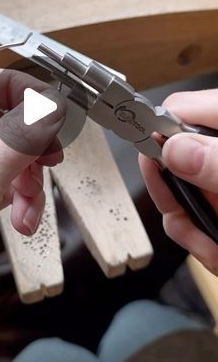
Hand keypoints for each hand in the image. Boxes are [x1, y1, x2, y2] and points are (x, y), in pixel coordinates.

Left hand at [0, 64, 64, 361]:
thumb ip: (10, 142)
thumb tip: (47, 105)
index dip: (10, 90)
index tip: (50, 106)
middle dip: (24, 138)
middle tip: (52, 153)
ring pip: (2, 149)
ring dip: (28, 172)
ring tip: (32, 202)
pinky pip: (5, 181)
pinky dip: (25, 196)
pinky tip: (25, 222)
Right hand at [139, 89, 217, 275]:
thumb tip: (174, 149)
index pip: (176, 110)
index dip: (156, 136)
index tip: (151, 166)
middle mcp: (217, 153)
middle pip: (168, 163)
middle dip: (174, 202)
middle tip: (191, 225)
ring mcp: (215, 178)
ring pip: (178, 198)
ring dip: (191, 231)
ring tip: (214, 250)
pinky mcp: (217, 202)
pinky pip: (195, 219)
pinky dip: (204, 242)